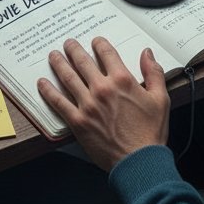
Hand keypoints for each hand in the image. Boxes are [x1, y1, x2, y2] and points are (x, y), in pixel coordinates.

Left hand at [38, 38, 169, 170]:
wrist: (139, 161)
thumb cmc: (150, 132)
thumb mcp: (160, 99)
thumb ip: (153, 73)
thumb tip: (147, 53)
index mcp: (122, 80)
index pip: (106, 53)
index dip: (99, 44)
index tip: (95, 41)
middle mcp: (102, 89)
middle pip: (83, 62)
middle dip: (74, 50)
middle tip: (68, 43)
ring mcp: (87, 105)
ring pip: (68, 77)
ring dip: (59, 64)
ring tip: (53, 56)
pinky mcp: (78, 121)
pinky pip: (59, 102)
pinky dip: (48, 91)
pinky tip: (42, 83)